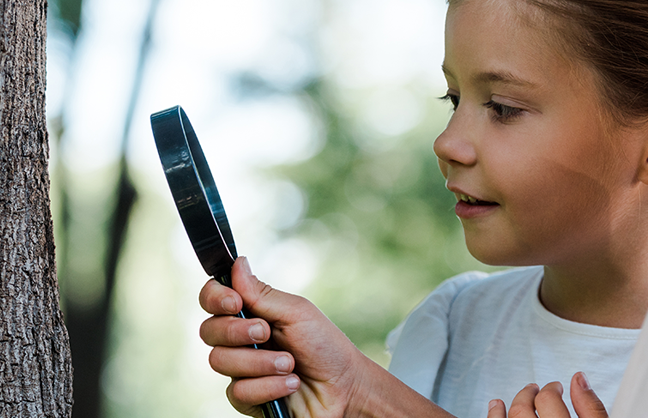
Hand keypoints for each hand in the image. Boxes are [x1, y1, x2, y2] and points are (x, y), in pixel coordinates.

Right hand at [199, 257, 456, 417]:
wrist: (344, 389)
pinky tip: (290, 384)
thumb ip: (262, 293)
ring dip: (259, 361)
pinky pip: (237, 391)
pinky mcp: (247, 398)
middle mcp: (240, 339)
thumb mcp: (296, 312)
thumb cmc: (324, 346)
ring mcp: (241, 369)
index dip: (215, 298)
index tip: (235, 302)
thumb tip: (238, 263)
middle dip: (237, 331)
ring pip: (220, 361)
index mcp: (251, 312)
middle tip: (267, 332)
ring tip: (289, 364)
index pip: (212, 299)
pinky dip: (268, 386)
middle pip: (208, 331)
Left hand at [486, 372, 607, 417]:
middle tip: (536, 389)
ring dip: (510, 403)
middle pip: (523, 409)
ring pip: (511, 417)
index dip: (552, 389)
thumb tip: (579, 377)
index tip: (557, 387)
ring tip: (521, 395)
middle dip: (529, 394)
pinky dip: (493, 414)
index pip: (548, 401)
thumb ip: (592, 408)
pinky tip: (495, 405)